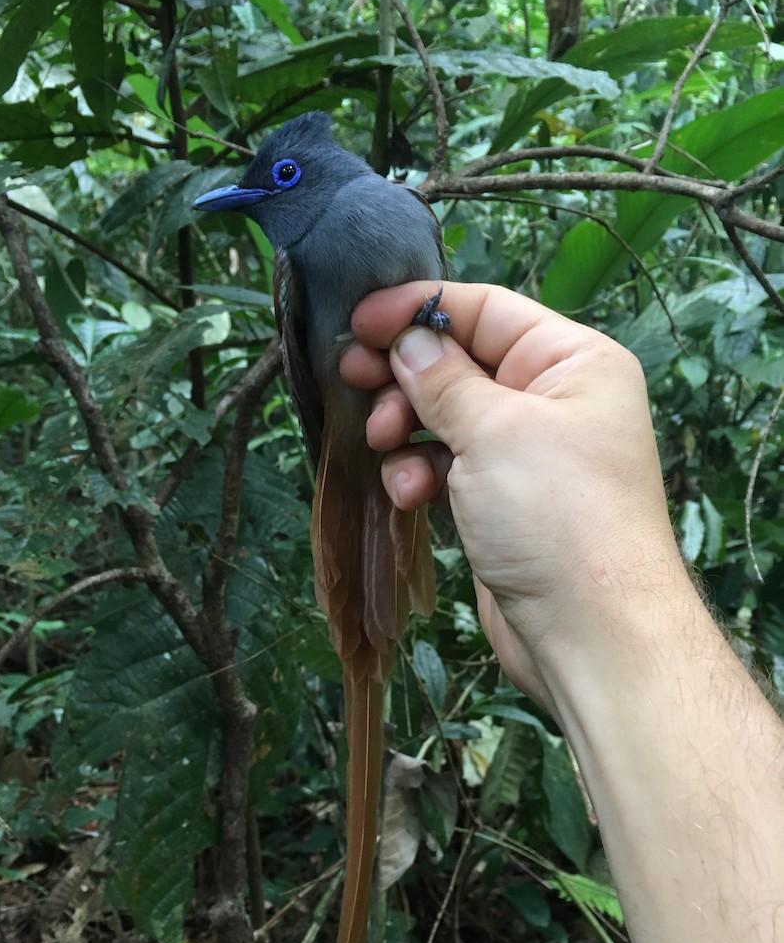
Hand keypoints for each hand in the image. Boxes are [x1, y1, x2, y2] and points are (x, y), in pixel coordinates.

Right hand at [340, 282, 681, 707]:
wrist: (590, 632)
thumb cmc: (555, 515)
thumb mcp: (494, 430)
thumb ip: (441, 378)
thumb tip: (405, 340)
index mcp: (572, 361)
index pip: (486, 310)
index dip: (418, 310)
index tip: (359, 321)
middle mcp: (554, 400)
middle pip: (461, 364)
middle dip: (405, 375)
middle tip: (352, 381)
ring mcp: (527, 456)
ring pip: (447, 419)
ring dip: (406, 430)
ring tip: (382, 447)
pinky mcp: (503, 503)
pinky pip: (449, 468)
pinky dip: (421, 474)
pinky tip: (406, 495)